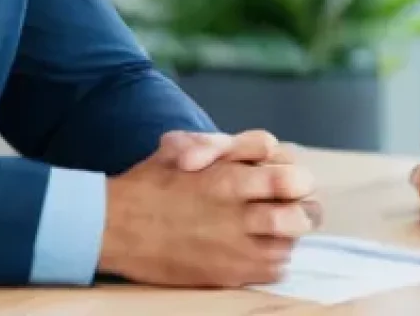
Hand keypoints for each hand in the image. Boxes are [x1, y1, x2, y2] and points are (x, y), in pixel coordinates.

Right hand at [99, 132, 319, 286]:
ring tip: (280, 230)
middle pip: (300, 215)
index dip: (299, 180)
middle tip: (300, 208)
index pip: (290, 177)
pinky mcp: (224, 273)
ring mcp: (233, 246)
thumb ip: (223, 146)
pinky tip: (262, 250)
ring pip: (288, 245)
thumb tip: (259, 148)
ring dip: (289, 236)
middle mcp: (237, 212)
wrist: (114, 226)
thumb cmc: (149, 182)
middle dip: (305, 210)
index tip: (294, 182)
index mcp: (229, 177)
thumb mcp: (184, 146)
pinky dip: (274, 260)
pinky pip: (270, 270)